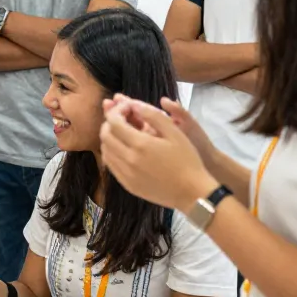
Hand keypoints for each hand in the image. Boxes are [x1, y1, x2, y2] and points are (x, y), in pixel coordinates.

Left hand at [101, 97, 218, 210]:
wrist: (192, 192)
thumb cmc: (187, 160)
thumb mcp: (175, 132)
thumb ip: (152, 115)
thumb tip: (133, 104)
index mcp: (140, 144)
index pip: (114, 122)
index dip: (116, 110)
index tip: (126, 107)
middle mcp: (128, 159)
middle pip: (105, 135)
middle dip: (109, 122)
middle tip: (122, 118)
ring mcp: (126, 174)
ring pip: (105, 150)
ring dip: (109, 137)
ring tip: (122, 132)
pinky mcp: (127, 185)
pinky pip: (110, 165)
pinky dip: (112, 153)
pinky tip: (123, 149)